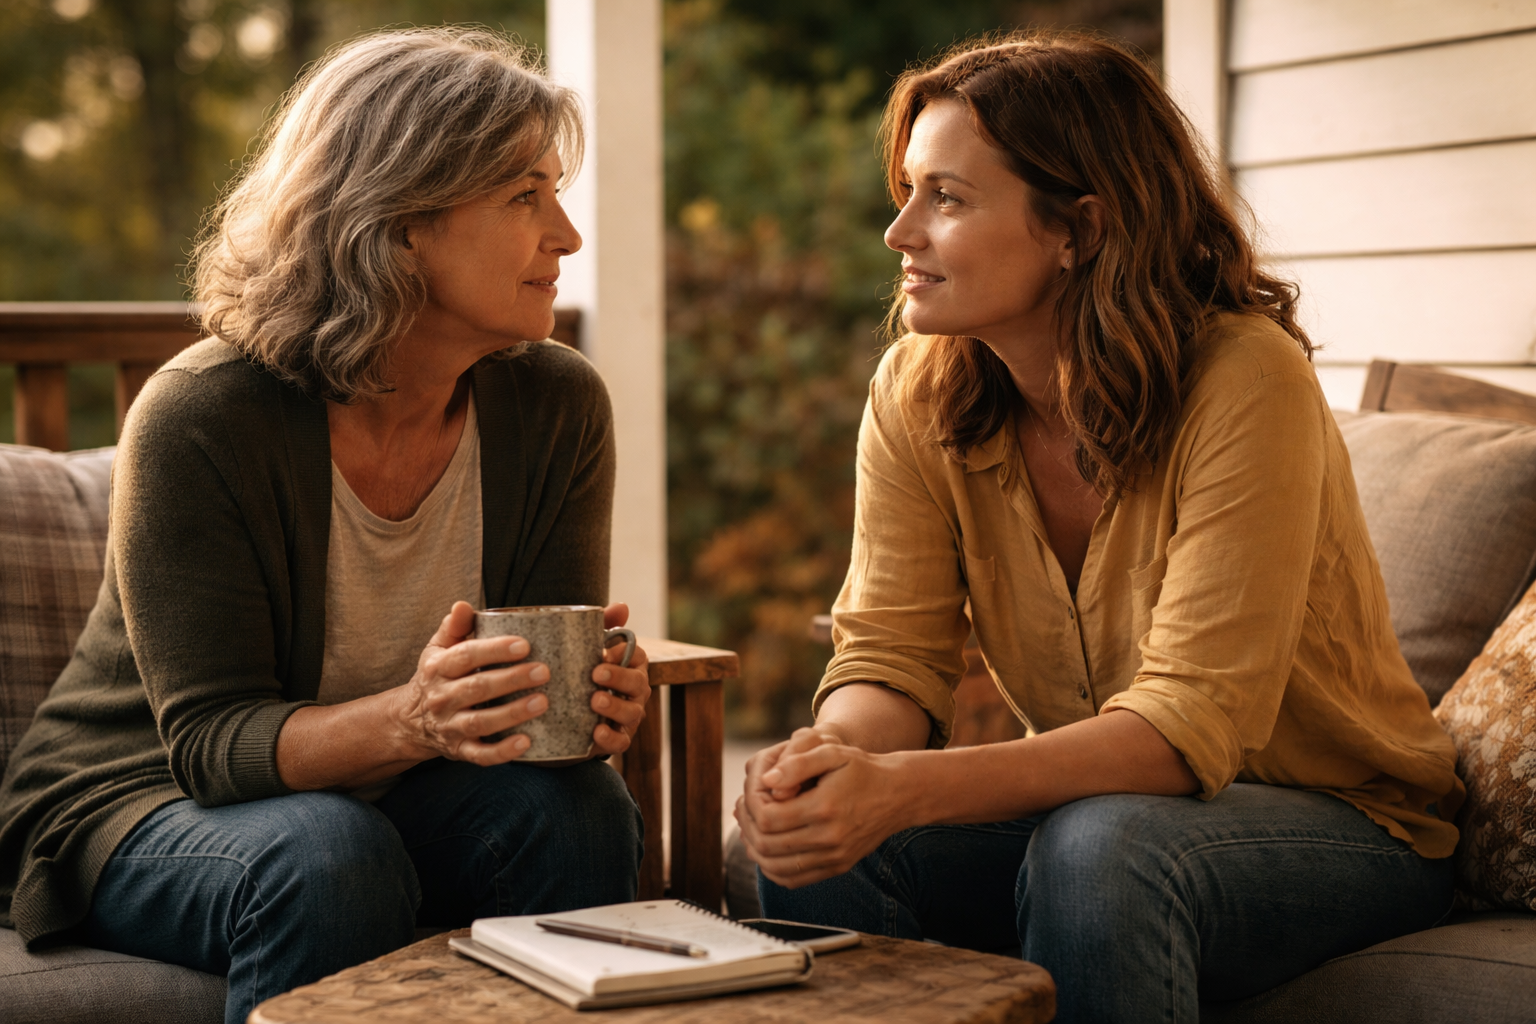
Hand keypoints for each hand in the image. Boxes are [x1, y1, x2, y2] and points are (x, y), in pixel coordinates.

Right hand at [390, 601, 554, 763]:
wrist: (409, 721)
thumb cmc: (436, 677)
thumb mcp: (437, 649)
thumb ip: (454, 627)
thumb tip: (463, 605)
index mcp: (438, 668)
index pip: (465, 656)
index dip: (494, 650)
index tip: (524, 645)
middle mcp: (441, 698)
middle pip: (477, 688)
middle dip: (511, 680)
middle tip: (543, 672)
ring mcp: (449, 727)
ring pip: (480, 722)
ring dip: (512, 714)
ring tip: (541, 702)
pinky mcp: (459, 751)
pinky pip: (480, 755)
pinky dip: (502, 752)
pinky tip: (526, 742)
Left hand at [587, 603, 650, 756]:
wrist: (565, 716)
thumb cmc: (583, 673)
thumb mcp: (587, 648)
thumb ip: (603, 625)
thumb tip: (623, 606)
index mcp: (631, 666)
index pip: (638, 656)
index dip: (624, 655)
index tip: (603, 652)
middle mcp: (635, 691)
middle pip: (638, 683)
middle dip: (620, 677)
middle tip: (596, 673)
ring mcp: (628, 716)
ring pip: (632, 712)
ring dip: (615, 706)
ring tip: (595, 700)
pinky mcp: (617, 739)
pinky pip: (621, 741)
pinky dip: (611, 737)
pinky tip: (596, 731)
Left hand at [734, 727, 911, 887]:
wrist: (897, 794)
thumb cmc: (862, 769)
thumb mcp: (832, 753)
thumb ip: (797, 763)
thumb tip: (765, 781)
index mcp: (824, 808)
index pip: (769, 819)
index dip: (752, 806)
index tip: (752, 792)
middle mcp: (829, 839)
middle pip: (768, 846)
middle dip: (748, 827)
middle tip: (743, 809)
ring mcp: (834, 857)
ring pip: (776, 868)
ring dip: (755, 850)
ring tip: (751, 827)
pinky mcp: (837, 867)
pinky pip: (794, 879)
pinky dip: (773, 868)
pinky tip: (768, 848)